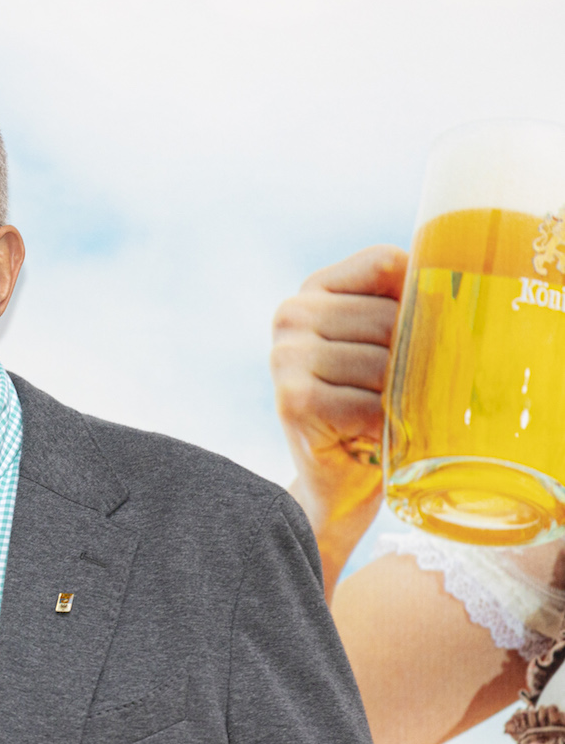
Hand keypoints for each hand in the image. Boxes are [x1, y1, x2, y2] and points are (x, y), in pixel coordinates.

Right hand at [271, 245, 405, 598]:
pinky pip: (371, 403)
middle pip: (388, 317)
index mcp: (313, 291)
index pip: (386, 264)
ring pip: (383, 363)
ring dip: (396, 398)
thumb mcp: (387, 345)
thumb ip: (407, 308)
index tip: (412, 338)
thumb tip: (457, 294)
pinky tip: (370, 435)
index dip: (415, 300)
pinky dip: (384, 426)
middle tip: (401, 392)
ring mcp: (286, 356)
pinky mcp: (294, 399)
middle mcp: (291, 315)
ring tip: (381, 415)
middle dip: (411, 360)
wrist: (337, 480)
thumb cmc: (371, 406)